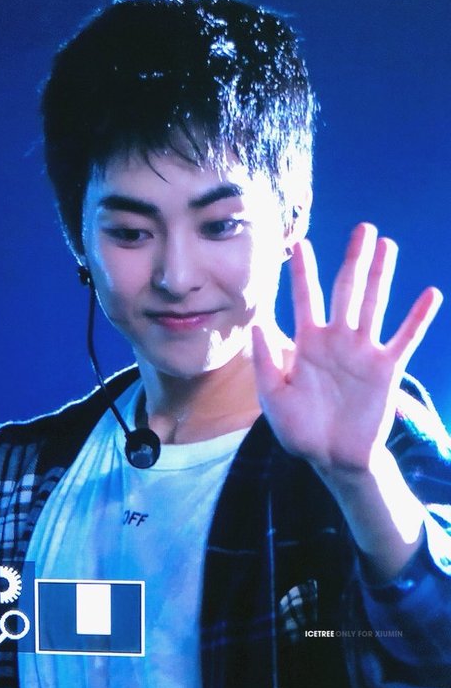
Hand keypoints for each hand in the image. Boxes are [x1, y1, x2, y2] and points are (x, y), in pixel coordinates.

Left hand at [253, 223, 441, 487]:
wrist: (331, 458)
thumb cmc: (298, 428)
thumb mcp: (273, 396)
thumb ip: (267, 361)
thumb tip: (256, 324)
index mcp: (307, 343)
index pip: (305, 298)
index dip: (302, 272)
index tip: (300, 244)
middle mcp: (337, 339)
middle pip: (346, 290)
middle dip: (353, 260)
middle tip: (362, 228)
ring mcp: (363, 352)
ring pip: (375, 304)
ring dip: (382, 275)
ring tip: (387, 245)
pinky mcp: (386, 369)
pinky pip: (405, 339)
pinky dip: (418, 318)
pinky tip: (431, 294)